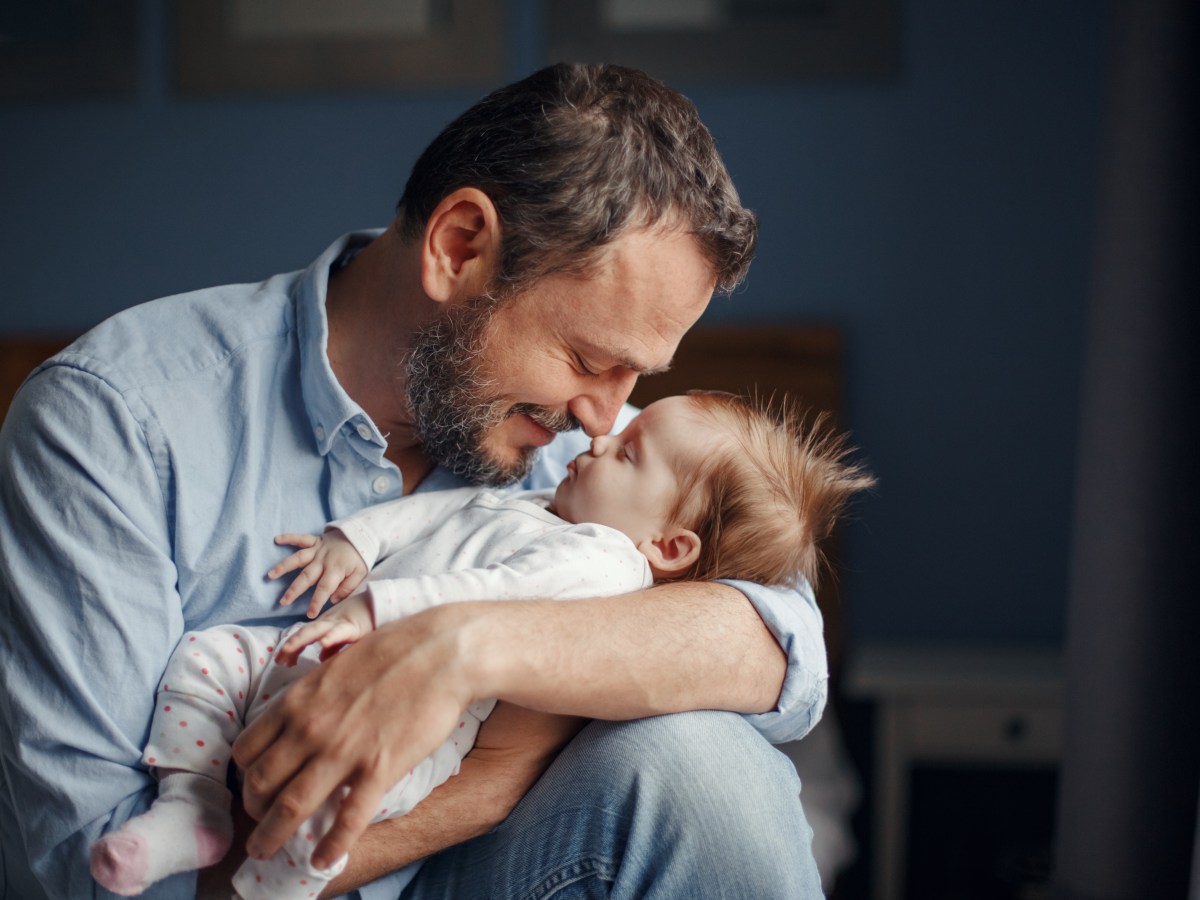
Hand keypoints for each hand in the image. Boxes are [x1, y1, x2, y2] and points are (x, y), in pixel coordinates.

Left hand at [231, 604, 478, 870]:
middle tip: (258, 823)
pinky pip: (347, 819)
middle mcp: (310, 729)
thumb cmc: (393, 651)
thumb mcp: (334, 666)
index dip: (244, 775)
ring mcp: (343, 751)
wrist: (441, 653)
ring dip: (271, 837)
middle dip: (252, 812)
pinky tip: (323, 862)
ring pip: (289, 808)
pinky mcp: (379, 769)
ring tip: (265, 853)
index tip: (254, 786)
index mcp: (296, 701)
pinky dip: (331, 847)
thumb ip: (310, 697)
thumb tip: (298, 718)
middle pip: (259, 784)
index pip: (246, 750)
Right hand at [268, 529, 368, 617]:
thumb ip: (347, 588)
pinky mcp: (315, 541)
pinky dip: (289, 537)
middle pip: (307, 577)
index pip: (324, 589)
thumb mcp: (360, 575)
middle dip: (294, 590)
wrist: (362, 535)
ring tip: (270, 575)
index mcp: (336, 570)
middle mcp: (324, 560)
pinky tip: (276, 539)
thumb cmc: (360, 558)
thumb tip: (333, 600)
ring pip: (298, 559)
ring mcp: (318, 550)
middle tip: (283, 602)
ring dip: (284, 567)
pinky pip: (301, 538)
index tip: (310, 615)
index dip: (317, 602)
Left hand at [274, 594, 374, 665]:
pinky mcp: (353, 627)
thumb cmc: (364, 619)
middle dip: (290, 646)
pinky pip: (340, 633)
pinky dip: (331, 637)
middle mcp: (329, 623)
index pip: (304, 636)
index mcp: (326, 625)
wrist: (382, 604)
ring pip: (317, 631)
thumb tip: (321, 657)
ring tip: (288, 648)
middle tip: (278, 659)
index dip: (292, 647)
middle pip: (305, 633)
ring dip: (301, 639)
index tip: (281, 661)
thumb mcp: (345, 633)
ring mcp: (340, 624)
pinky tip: (322, 642)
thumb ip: (333, 645)